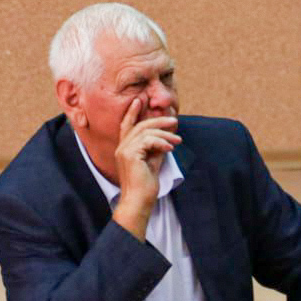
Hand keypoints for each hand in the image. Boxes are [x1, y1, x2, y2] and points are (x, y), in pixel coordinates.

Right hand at [111, 97, 179, 240]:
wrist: (139, 200)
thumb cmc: (146, 183)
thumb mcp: (154, 160)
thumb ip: (157, 146)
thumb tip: (167, 135)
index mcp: (125, 148)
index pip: (127, 125)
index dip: (132, 112)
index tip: (139, 100)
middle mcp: (122, 147)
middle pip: (141, 125)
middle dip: (159, 120)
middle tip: (175, 120)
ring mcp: (124, 151)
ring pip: (146, 132)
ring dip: (165, 134)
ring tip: (178, 140)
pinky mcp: (130, 155)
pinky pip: (148, 141)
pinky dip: (161, 142)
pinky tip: (171, 147)